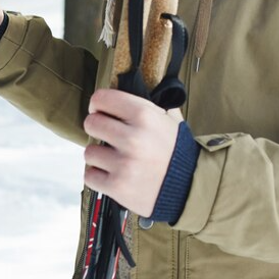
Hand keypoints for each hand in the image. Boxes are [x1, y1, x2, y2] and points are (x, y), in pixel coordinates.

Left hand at [83, 89, 183, 216]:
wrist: (190, 186)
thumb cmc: (179, 152)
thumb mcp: (170, 120)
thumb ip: (148, 105)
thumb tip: (129, 92)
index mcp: (144, 115)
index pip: (101, 98)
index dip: (98, 104)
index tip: (100, 110)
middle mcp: (132, 138)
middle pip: (91, 123)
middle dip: (98, 128)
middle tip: (107, 135)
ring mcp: (123, 163)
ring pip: (89, 151)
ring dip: (99, 154)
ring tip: (114, 157)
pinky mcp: (117, 186)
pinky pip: (89, 176)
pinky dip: (98, 175)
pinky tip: (112, 172)